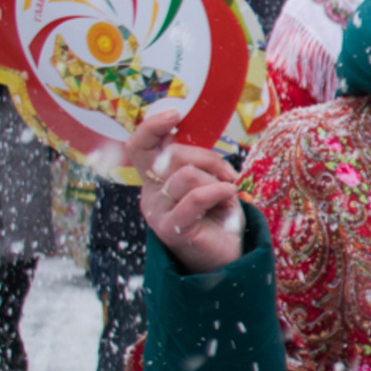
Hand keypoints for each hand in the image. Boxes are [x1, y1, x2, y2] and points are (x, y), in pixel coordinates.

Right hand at [128, 103, 245, 274]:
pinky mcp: (171, 229)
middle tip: (228, 173)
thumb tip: (190, 131)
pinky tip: (230, 197)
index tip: (175, 115)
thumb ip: (195, 159)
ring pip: (186, 175)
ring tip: (227, 193)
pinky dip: (219, 191)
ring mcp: (157, 213)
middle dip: (207, 157)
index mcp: (155, 178)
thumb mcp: (207, 178)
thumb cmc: (218, 213)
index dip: (152, 126)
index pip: (139, 145)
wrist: (226, 256)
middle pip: (170, 155)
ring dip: (216, 179)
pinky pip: (195, 197)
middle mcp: (149, 194)